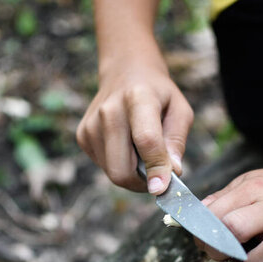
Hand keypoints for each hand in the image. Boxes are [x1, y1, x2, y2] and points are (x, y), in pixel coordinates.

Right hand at [76, 60, 193, 194]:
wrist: (125, 72)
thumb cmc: (158, 94)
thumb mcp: (179, 110)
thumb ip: (177, 141)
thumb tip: (172, 173)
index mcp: (138, 98)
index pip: (146, 141)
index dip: (155, 168)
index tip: (161, 189)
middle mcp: (108, 111)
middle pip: (121, 168)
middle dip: (142, 182)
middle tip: (158, 175)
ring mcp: (91, 125)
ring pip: (113, 172)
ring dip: (133, 173)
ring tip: (142, 150)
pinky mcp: (83, 136)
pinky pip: (104, 166)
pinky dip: (120, 164)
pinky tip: (126, 144)